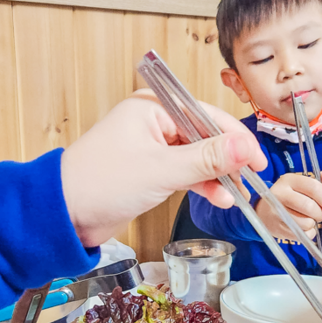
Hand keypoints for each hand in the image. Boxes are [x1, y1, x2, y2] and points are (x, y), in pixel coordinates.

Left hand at [61, 92, 267, 245]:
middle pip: (204, 135)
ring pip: (196, 156)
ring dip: (216, 175)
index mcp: (152, 107)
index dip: (236, 138)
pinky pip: (184, 172)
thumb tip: (245, 147)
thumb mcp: (161, 170)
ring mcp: (150, 147)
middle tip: (252, 178)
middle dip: (228, 158)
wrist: (63, 215)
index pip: (206, 115)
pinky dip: (201, 184)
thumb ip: (206, 159)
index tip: (258, 160)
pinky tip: (218, 197)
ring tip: (236, 193)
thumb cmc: (98, 184)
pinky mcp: (148, 170)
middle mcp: (152, 121)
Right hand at [254, 170, 321, 240]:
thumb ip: (318, 182)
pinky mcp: (277, 228)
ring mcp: (276, 212)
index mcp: (288, 180)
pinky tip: (302, 228)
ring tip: (308, 220)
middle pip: (310, 207)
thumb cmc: (287, 198)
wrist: (263, 213)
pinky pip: (302, 235)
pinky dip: (307, 234)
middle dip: (320, 214)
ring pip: (306, 223)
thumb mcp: (300, 186)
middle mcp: (280, 194)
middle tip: (320, 215)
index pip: (313, 187)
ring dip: (312, 224)